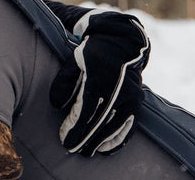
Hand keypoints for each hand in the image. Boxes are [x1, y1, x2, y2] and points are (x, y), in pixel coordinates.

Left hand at [49, 11, 150, 155]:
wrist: (121, 43)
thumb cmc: (92, 54)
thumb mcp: (74, 62)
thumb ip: (65, 83)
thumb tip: (56, 105)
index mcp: (99, 78)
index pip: (86, 110)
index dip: (75, 128)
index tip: (64, 139)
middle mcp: (118, 89)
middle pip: (100, 121)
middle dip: (86, 138)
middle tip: (72, 149)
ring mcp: (131, 96)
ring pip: (115, 126)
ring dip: (100, 142)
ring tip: (88, 152)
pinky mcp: (138, 102)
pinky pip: (129, 125)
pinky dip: (118, 139)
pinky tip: (107, 149)